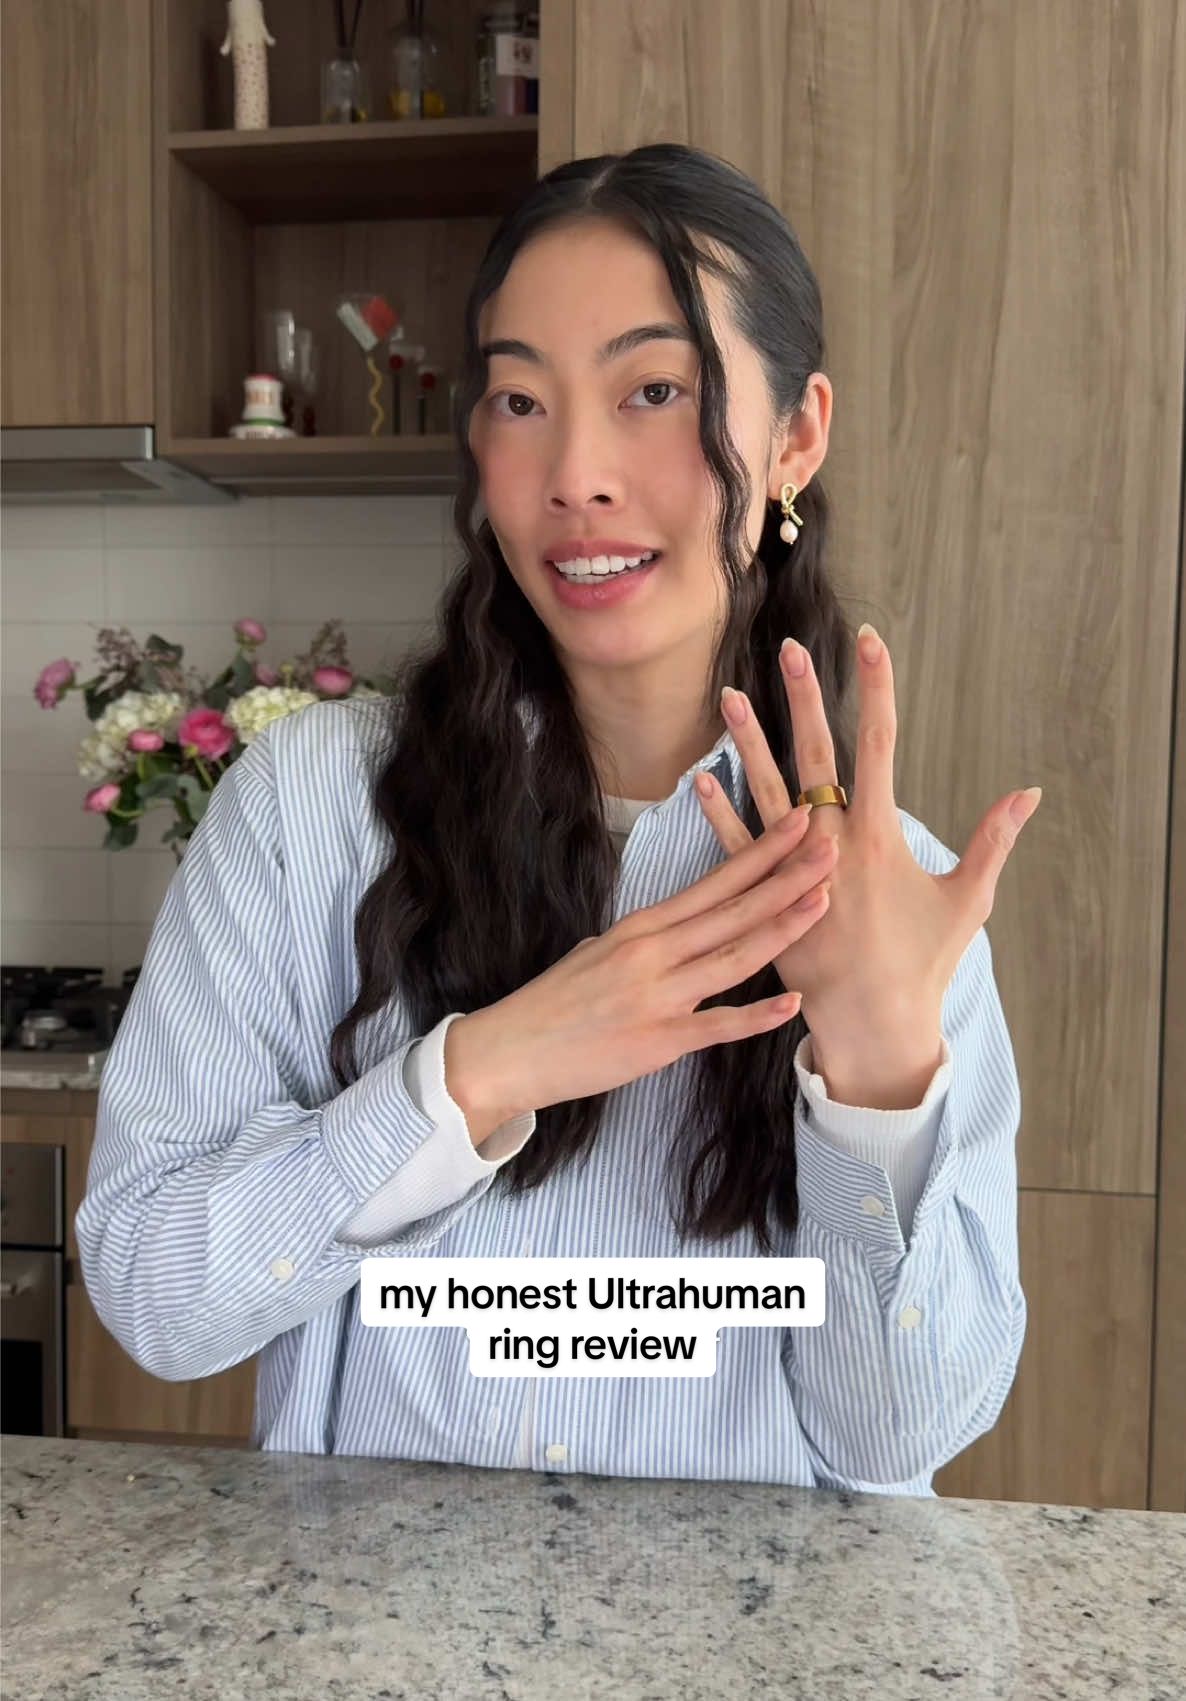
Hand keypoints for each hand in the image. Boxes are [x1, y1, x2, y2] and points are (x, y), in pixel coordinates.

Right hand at [443, 808, 837, 1128]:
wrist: (510, 1049)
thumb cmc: (556, 1003)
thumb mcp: (599, 952)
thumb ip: (647, 941)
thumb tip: (681, 930)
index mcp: (642, 927)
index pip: (714, 882)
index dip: (761, 852)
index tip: (798, 824)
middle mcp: (654, 953)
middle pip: (733, 909)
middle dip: (787, 876)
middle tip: (831, 845)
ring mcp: (658, 996)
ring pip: (733, 957)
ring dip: (782, 928)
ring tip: (825, 902)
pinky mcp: (658, 1041)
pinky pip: (716, 1026)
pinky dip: (756, 1016)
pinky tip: (792, 1002)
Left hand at [696, 623, 1040, 1101]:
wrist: (873, 1022)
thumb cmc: (923, 963)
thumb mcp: (967, 901)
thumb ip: (993, 841)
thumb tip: (1029, 793)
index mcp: (879, 835)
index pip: (879, 744)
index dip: (876, 690)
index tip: (870, 643)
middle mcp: (831, 843)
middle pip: (815, 755)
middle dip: (805, 698)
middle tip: (791, 649)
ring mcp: (792, 869)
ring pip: (765, 792)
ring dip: (747, 743)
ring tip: (728, 696)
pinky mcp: (763, 899)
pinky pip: (733, 848)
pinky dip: (718, 813)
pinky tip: (700, 779)